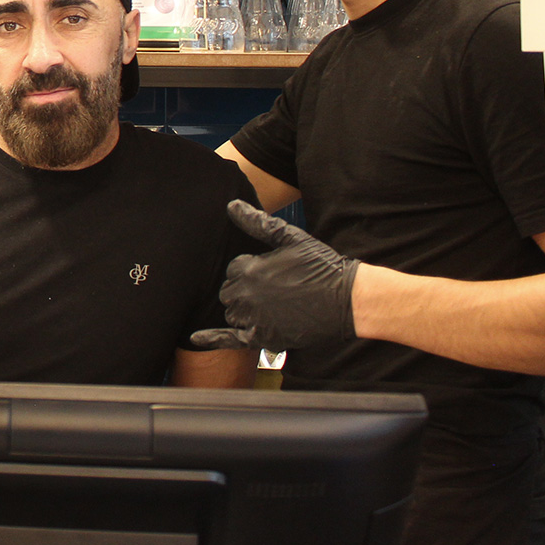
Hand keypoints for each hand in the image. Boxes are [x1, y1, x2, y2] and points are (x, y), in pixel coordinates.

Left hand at [190, 200, 359, 351]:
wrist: (348, 301)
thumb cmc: (322, 266)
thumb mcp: (290, 238)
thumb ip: (257, 223)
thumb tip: (231, 205)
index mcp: (249, 269)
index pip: (233, 269)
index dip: (251, 271)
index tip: (271, 272)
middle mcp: (246, 295)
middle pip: (229, 292)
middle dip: (244, 290)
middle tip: (272, 290)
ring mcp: (254, 318)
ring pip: (232, 313)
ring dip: (243, 310)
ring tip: (270, 307)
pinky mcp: (264, 338)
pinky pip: (231, 339)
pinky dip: (212, 338)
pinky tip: (195, 338)